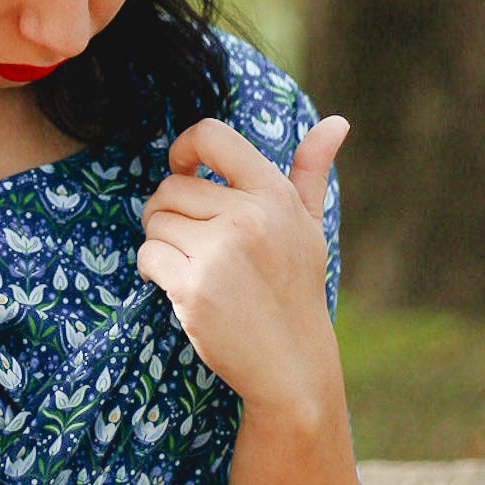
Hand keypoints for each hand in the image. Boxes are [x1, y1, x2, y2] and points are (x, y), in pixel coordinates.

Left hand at [136, 116, 348, 417]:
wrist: (290, 363)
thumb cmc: (295, 287)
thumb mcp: (309, 225)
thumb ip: (311, 170)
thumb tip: (336, 121)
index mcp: (273, 195)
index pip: (212, 136)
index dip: (184, 147)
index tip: (182, 167)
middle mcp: (247, 218)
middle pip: (170, 187)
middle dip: (168, 211)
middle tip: (190, 238)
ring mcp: (218, 252)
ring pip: (155, 222)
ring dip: (161, 242)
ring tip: (191, 264)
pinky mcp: (193, 287)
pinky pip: (148, 256)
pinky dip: (152, 269)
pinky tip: (178, 284)